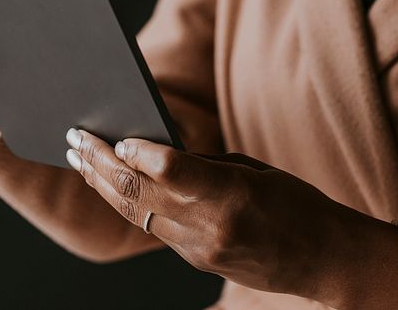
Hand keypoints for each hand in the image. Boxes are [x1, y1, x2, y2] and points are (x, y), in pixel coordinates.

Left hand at [64, 129, 397, 308]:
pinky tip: (109, 182)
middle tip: (76, 138)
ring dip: (102, 183)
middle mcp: (209, 227)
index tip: (115, 135)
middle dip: (102, 164)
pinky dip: (127, 201)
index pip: (174, 172)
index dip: (139, 154)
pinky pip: (151, 226)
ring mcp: (198, 249)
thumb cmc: (295, 204)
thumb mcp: (253, 170)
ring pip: (136, 213)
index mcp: (232, 196)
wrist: (321, 260)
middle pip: (141, 194)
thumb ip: (202, 163)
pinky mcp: (193, 260)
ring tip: (78, 157)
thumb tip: (153, 149)